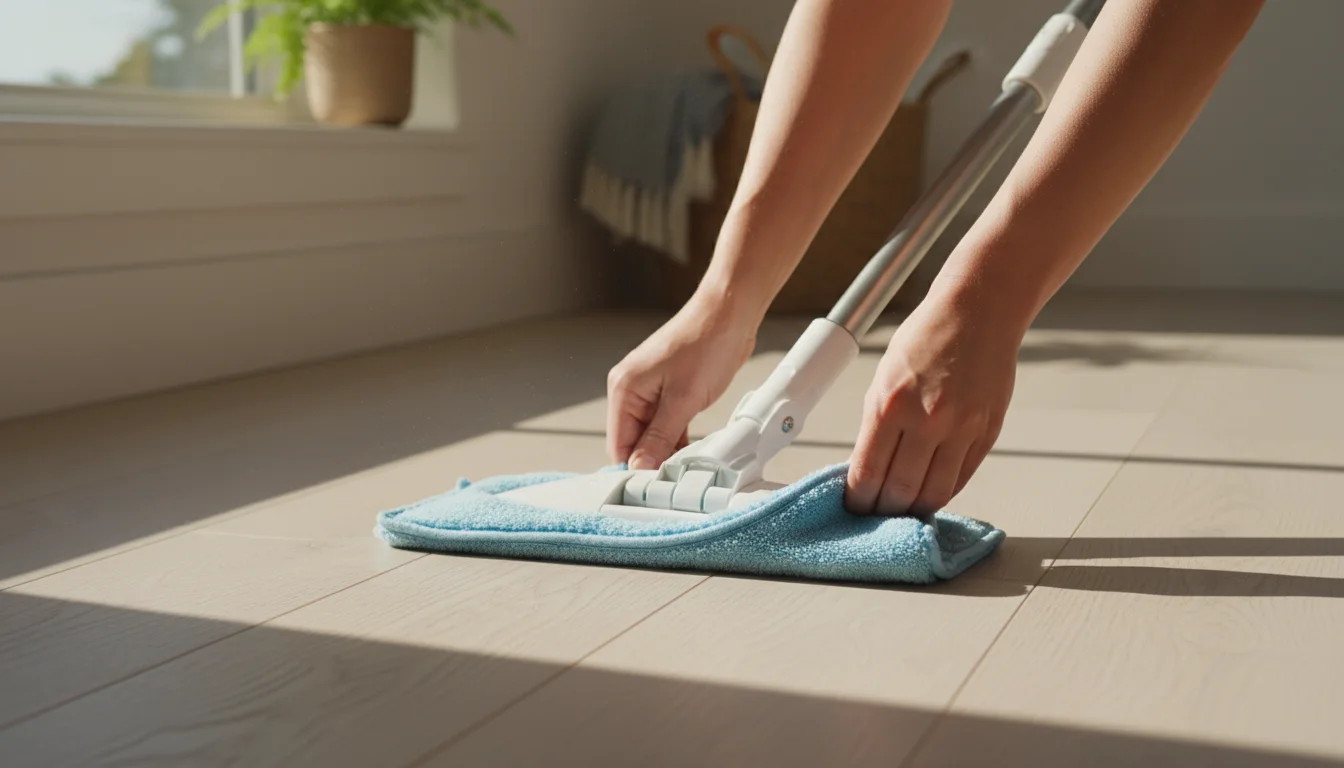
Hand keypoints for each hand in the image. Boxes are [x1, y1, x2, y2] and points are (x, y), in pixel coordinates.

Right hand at [607, 293, 758, 469]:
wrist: (730, 313)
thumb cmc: (705, 344)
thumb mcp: (683, 399)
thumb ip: (659, 437)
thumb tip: (640, 467)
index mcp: (624, 389)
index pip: (619, 445)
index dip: (636, 468)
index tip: (656, 488)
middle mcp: (632, 390)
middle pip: (635, 442)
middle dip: (655, 460)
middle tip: (678, 478)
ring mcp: (652, 390)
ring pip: (654, 435)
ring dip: (670, 450)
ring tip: (691, 465)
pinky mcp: (671, 391)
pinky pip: (668, 425)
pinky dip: (680, 438)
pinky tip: (695, 450)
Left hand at [845, 288, 1021, 516]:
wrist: (977, 314)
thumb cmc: (926, 339)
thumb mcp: (884, 379)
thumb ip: (878, 425)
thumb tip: (869, 469)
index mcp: (890, 405)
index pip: (868, 474)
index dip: (858, 500)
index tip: (853, 506)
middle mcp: (926, 420)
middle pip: (900, 492)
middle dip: (883, 511)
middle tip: (876, 515)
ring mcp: (961, 429)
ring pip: (933, 494)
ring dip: (914, 509)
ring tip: (902, 510)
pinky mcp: (987, 433)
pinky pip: (961, 479)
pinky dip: (942, 492)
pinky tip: (929, 492)